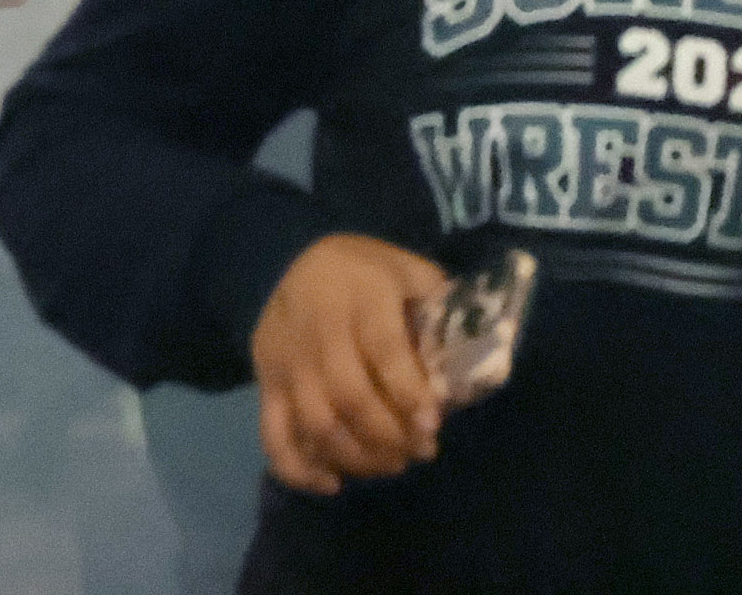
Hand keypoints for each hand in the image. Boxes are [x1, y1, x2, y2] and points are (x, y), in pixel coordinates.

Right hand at [251, 234, 452, 492]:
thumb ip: (439, 307)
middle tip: (421, 449)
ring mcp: (285, 362)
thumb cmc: (364, 272)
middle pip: (349, 398)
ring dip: (359, 456)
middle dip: (391, 435)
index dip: (410, 393)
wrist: (287, 258)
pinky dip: (298, 469)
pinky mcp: (266, 384)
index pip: (384, 350)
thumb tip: (475, 356)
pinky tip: (333, 483)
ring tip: (390, 461)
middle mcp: (316, 331)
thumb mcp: (407, 270)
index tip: (434, 424)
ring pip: (316, 424)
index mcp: (358, 296)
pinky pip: (274, 435)